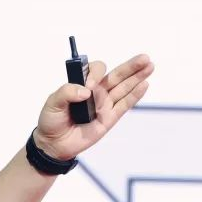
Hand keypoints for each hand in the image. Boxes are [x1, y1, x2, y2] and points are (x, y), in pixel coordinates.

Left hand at [33, 54, 153, 159]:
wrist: (53, 144)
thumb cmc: (51, 120)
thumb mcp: (52, 103)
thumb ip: (66, 92)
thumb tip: (86, 91)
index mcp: (82, 84)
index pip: (95, 70)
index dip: (95, 74)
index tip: (89, 86)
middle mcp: (96, 92)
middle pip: (116, 75)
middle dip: (131, 66)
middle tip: (144, 58)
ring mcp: (104, 105)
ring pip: (124, 88)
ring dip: (138, 77)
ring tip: (150, 65)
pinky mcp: (109, 118)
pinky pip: (124, 105)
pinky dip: (135, 95)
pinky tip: (144, 84)